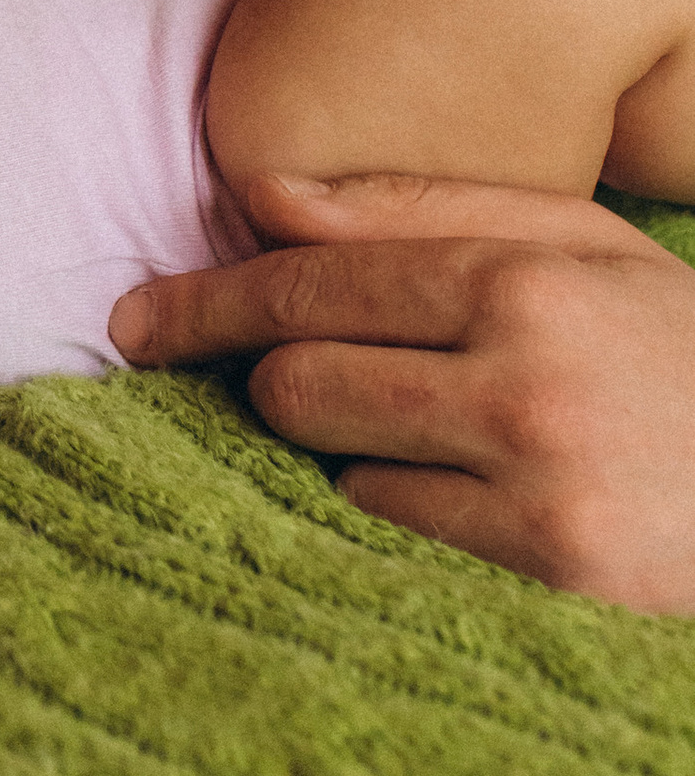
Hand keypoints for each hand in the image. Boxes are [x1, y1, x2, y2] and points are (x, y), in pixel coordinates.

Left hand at [112, 170, 694, 609]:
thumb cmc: (683, 357)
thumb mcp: (584, 248)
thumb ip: (425, 209)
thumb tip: (262, 195)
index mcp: (525, 278)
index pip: (311, 285)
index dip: (207, 302)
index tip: (135, 319)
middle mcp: (525, 380)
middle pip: (298, 383)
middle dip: (284, 383)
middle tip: (318, 385)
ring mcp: (539, 490)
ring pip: (339, 469)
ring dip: (361, 458)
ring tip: (455, 446)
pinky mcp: (552, 580)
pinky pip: (399, 542)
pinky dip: (413, 524)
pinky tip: (485, 509)